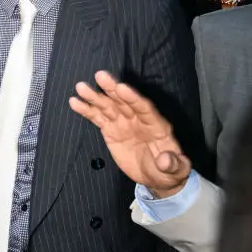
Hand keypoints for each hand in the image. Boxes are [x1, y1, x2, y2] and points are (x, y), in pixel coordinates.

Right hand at [69, 70, 191, 197]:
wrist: (157, 176)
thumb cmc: (170, 171)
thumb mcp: (177, 170)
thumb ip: (173, 164)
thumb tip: (165, 160)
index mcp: (156, 125)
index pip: (144, 108)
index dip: (133, 98)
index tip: (121, 87)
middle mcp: (138, 119)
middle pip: (124, 101)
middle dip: (112, 89)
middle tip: (100, 75)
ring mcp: (123, 123)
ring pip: (108, 106)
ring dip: (95, 96)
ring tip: (81, 87)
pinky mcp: (111, 130)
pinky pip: (97, 118)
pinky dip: (86, 110)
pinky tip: (75, 102)